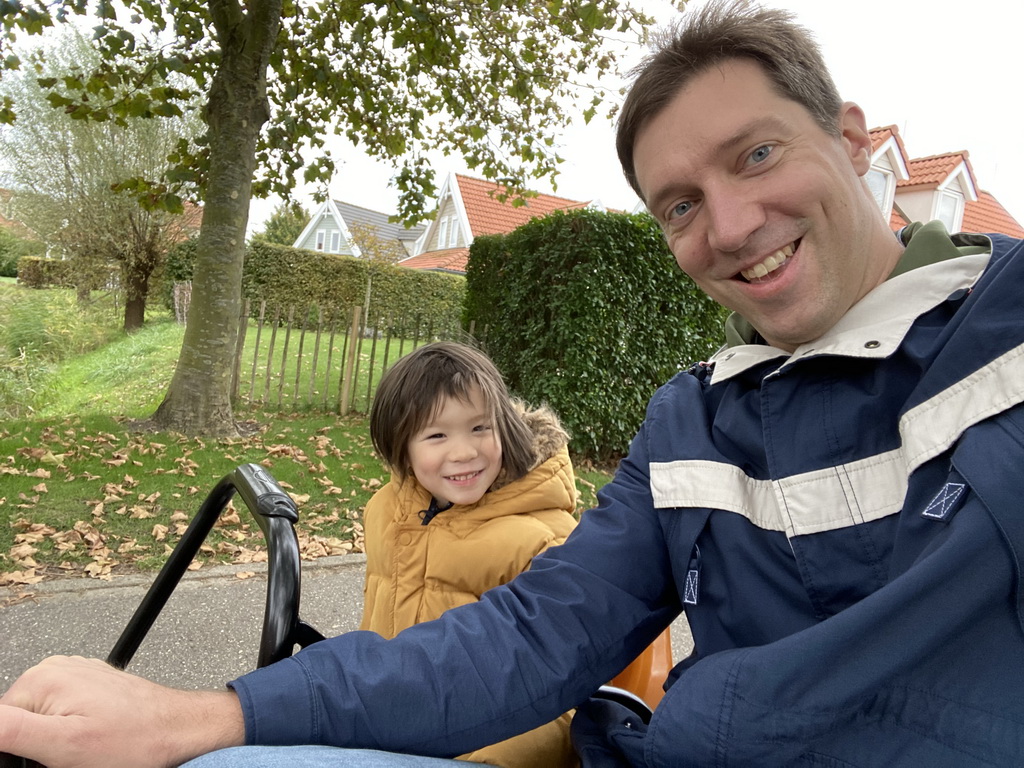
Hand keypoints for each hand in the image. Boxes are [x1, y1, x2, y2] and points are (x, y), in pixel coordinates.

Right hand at [0, 656, 244, 767]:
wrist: (178, 729)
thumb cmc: (133, 739)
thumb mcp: (62, 744)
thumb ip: (11, 729)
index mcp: (39, 681)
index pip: (1, 726)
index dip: (20, 754)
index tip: (48, 759)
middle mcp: (54, 671)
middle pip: (19, 725)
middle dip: (37, 750)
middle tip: (69, 758)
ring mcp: (74, 677)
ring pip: (42, 724)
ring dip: (54, 745)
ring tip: (87, 749)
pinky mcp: (89, 687)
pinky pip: (63, 716)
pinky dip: (71, 734)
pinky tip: (95, 741)